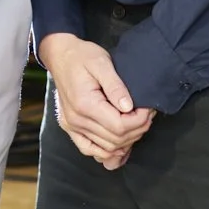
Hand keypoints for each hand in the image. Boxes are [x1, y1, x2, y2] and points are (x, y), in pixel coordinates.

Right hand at [38, 33, 152, 169]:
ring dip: (126, 141)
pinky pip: (89, 149)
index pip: (119, 126)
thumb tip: (129, 107)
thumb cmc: (82, 56)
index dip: (139, 121)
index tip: (149, 108)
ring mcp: (71, 126)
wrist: (60, 55)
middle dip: (137, 130)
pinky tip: (120, 146)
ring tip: (137, 124)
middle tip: (148, 114)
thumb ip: (116, 86)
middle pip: (115, 140)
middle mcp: (76, 120)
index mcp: (84, 104)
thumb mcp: (102, 63)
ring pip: (106, 148)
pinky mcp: (70, 127)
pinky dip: (106, 152)